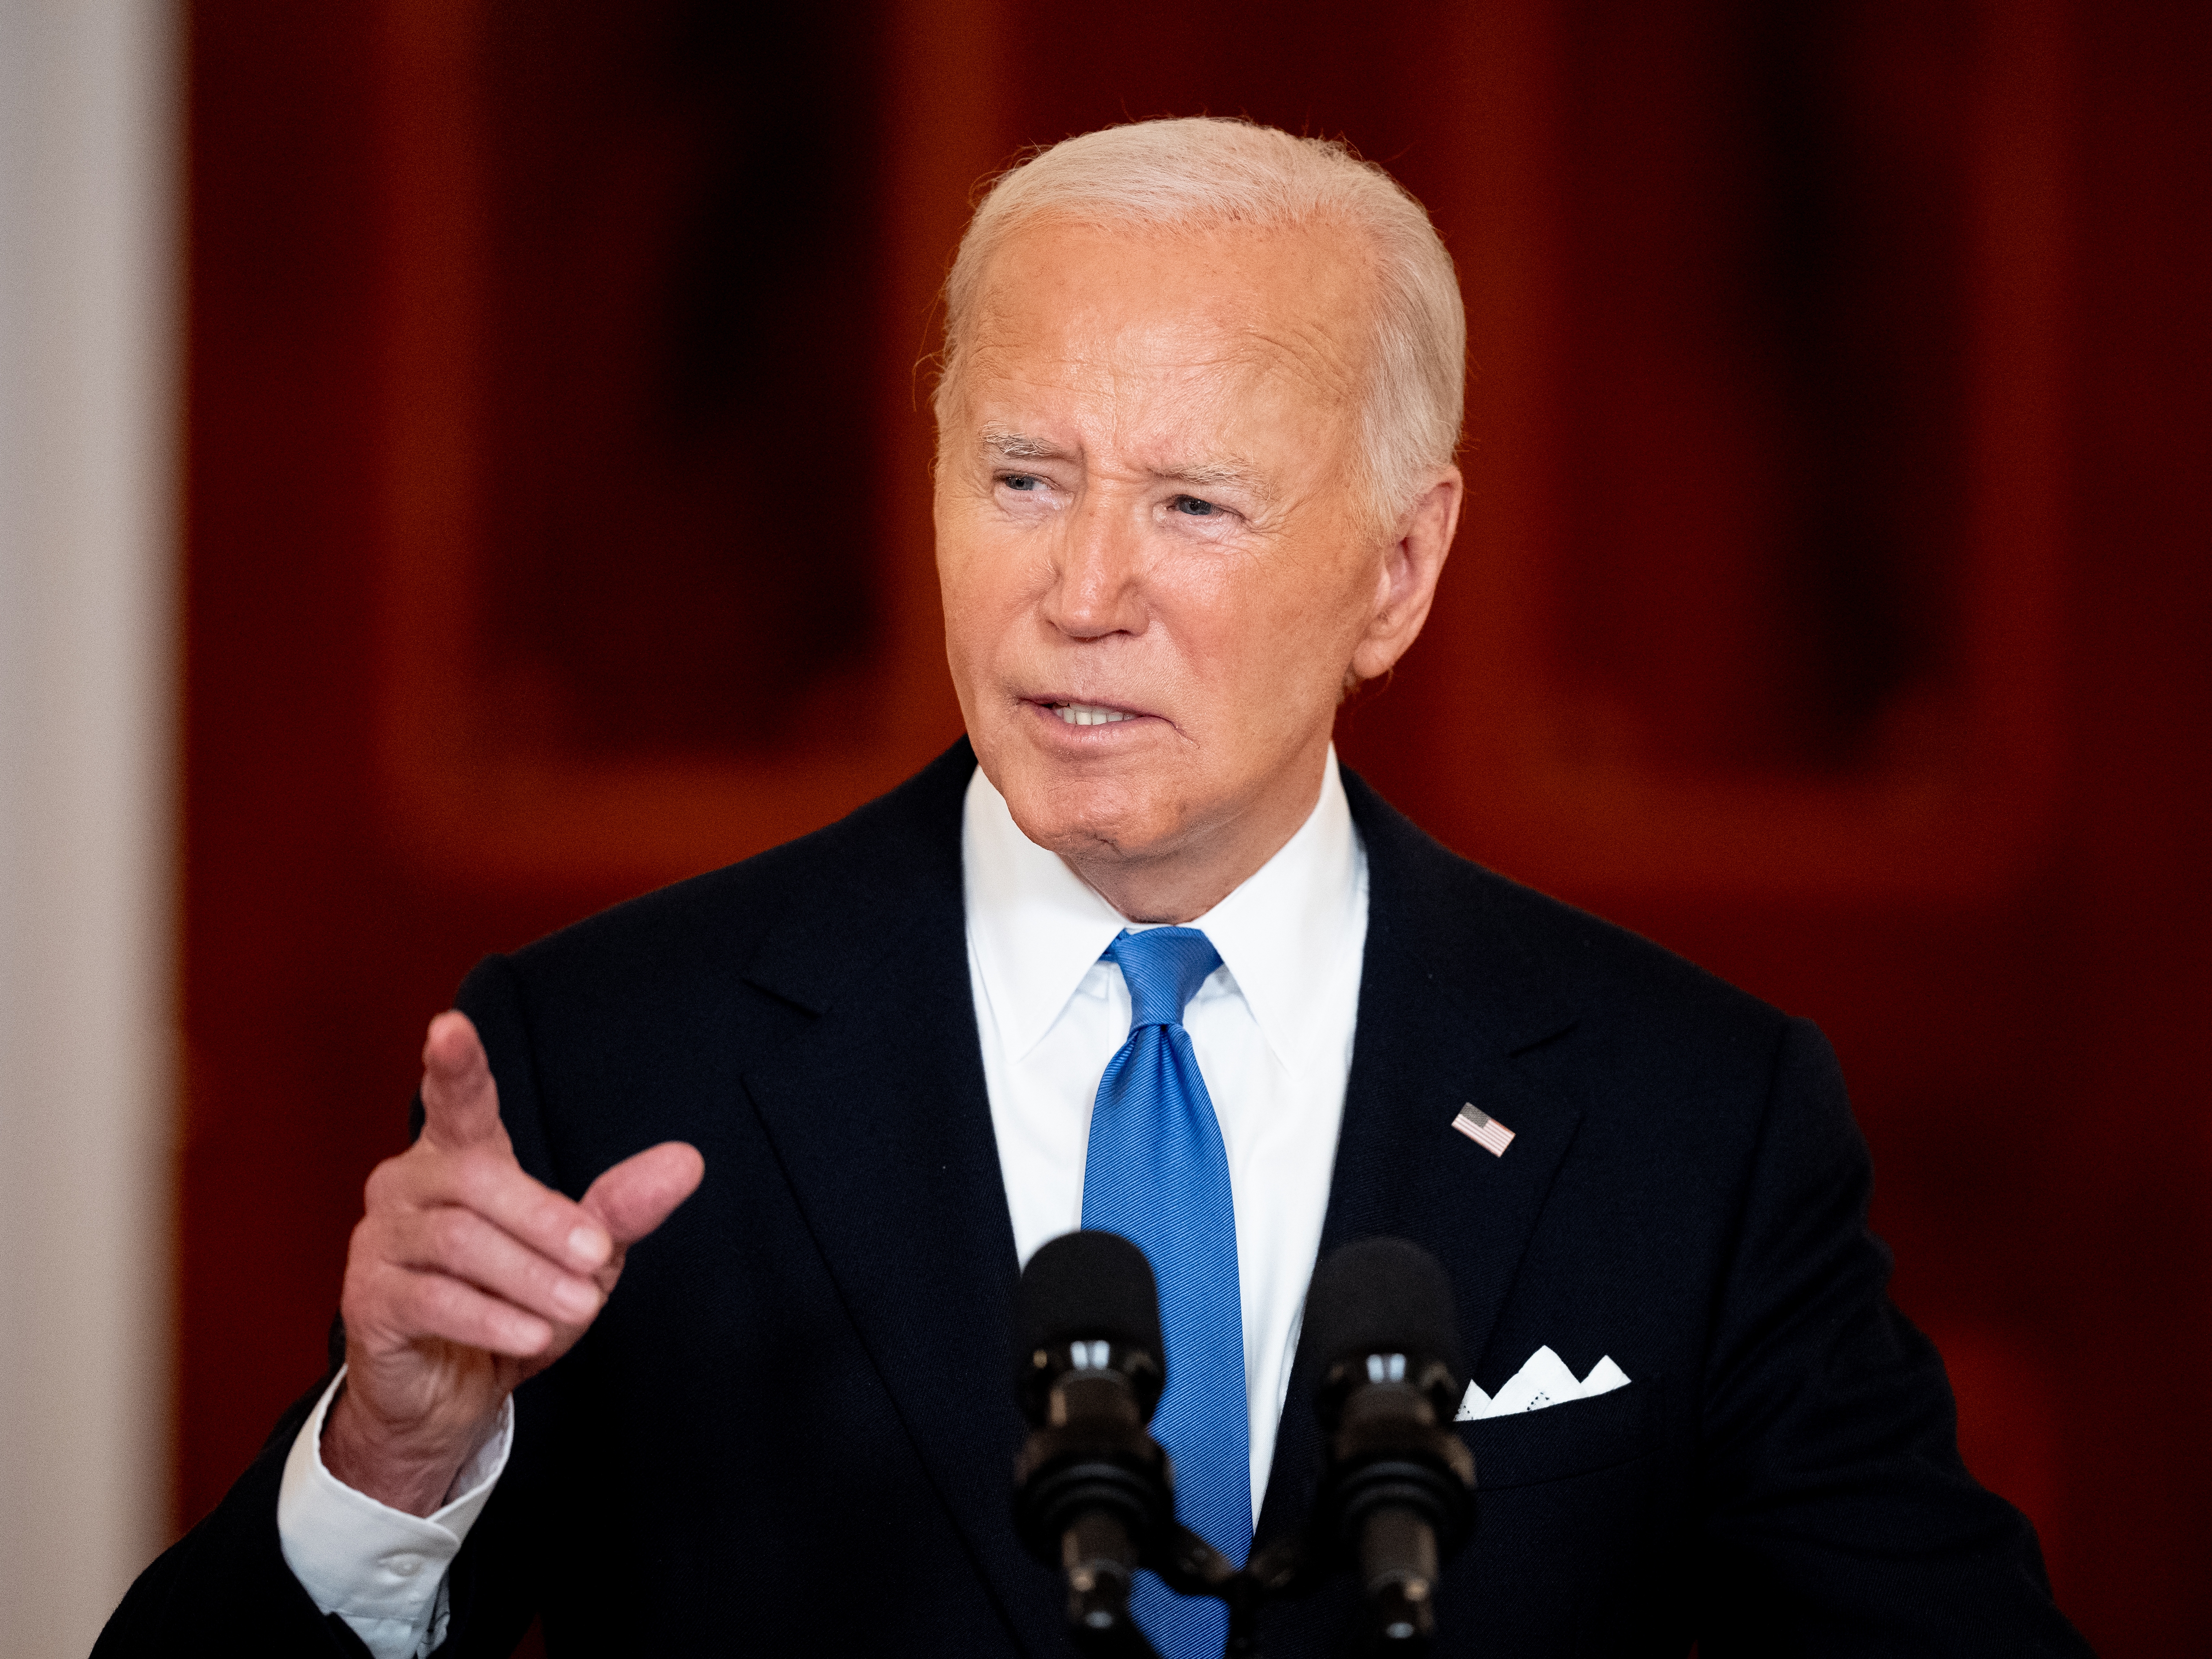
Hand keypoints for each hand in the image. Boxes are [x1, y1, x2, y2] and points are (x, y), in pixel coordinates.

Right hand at [323, 1010, 703, 1514]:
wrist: (452, 1394)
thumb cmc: (515, 1304)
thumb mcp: (581, 1256)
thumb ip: (623, 1208)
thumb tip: (688, 1161)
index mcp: (460, 1156)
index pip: (457, 1099)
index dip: (455, 1063)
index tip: (449, 1025)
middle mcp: (409, 1184)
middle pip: (477, 1181)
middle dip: (545, 1221)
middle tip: (597, 1259)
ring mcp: (379, 1239)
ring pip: (457, 1241)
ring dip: (528, 1277)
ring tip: (576, 1309)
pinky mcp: (367, 1298)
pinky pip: (431, 1299)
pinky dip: (491, 1319)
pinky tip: (531, 1337)